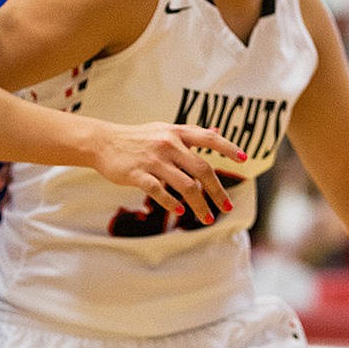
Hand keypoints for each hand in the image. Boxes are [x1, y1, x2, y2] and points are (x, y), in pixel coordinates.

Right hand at [92, 122, 246, 224]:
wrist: (104, 142)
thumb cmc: (138, 137)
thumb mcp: (165, 129)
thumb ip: (191, 133)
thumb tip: (217, 132)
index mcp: (177, 133)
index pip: (209, 138)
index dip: (228, 148)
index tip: (244, 160)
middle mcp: (168, 145)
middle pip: (202, 169)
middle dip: (218, 191)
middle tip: (228, 207)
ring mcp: (154, 160)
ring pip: (185, 185)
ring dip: (200, 205)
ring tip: (207, 218)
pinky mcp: (138, 174)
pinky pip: (160, 192)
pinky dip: (172, 204)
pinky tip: (181, 211)